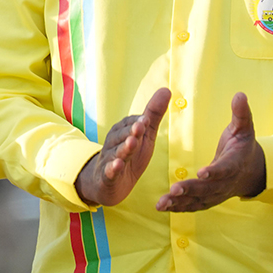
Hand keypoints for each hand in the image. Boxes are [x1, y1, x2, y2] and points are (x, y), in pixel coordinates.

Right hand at [76, 87, 170, 205]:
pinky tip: (118, 165)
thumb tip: (166, 89)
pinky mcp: (108, 177)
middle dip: (131, 131)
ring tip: (132, 142)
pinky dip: (113, 168)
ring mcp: (110, 160)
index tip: (147, 118)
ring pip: (117, 152)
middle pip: (122, 136)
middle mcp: (114, 143)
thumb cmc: (129, 155)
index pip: (130, 123)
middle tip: (141, 126)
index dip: (138, 121)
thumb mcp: (144, 136)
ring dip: (124, 147)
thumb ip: (153, 114)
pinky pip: (110, 172)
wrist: (106, 184)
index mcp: (123, 131)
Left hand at [157, 92, 265, 211]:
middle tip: (174, 190)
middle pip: (208, 189)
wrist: (251, 170)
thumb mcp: (244, 128)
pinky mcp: (208, 199)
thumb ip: (241, 113)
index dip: (214, 171)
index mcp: (234, 163)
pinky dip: (178, 208)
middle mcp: (225, 182)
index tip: (202, 172)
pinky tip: (162, 207)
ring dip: (180, 203)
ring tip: (162, 203)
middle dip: (191, 189)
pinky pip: (193, 205)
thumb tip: (240, 94)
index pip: (225, 169)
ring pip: (198, 200)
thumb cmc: (243, 145)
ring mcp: (217, 194)